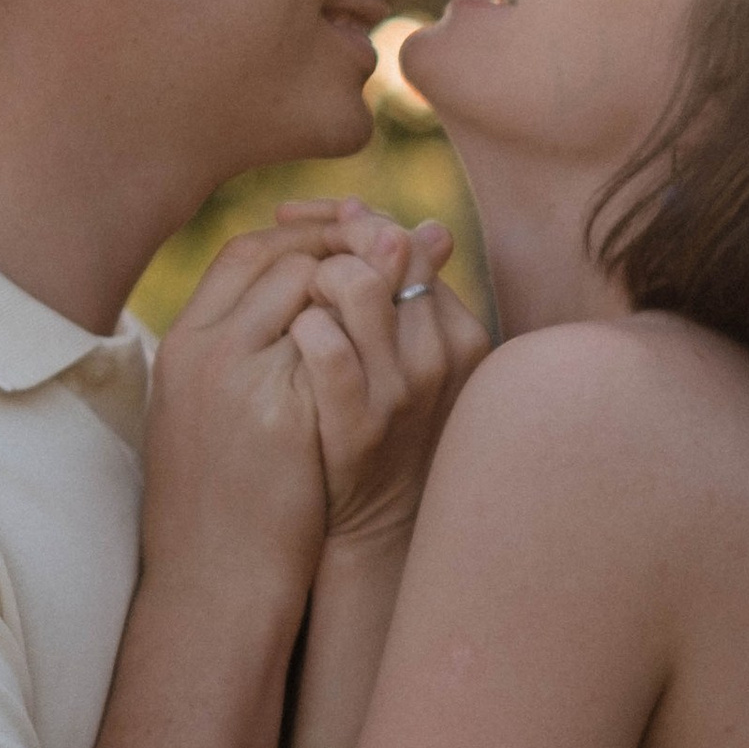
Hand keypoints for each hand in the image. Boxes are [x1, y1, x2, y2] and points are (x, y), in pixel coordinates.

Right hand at [141, 220, 370, 598]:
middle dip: (341, 245)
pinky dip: (364, 331)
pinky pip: (332, 345)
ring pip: (310, 291)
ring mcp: (240, 381)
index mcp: (183, 343)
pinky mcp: (282, 416)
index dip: (301, 237)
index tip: (343, 240)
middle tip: (388, 244)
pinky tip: (395, 336)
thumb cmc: (213, 493)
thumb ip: (239, 345)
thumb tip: (301, 300)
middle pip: (281, 259)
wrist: (212, 574)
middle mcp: (206, 352)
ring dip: (359, 281)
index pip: (244, 252)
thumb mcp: (203, 408)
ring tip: (395, 285)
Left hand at [278, 199, 489, 549]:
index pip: (408, 239)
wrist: (374, 530)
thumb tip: (416, 224)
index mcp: (461, 332)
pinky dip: (298, 325)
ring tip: (296, 302)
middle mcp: (441, 355)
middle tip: (299, 257)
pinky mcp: (357, 423)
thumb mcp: (407, 362)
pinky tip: (287, 338)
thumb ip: (406, 295)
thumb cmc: (385, 430)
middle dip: (335, 242)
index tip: (316, 217)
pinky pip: (322, 343)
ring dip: (311, 278)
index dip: (357, 220)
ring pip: (353, 284)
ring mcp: (402, 391)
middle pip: (384, 251)